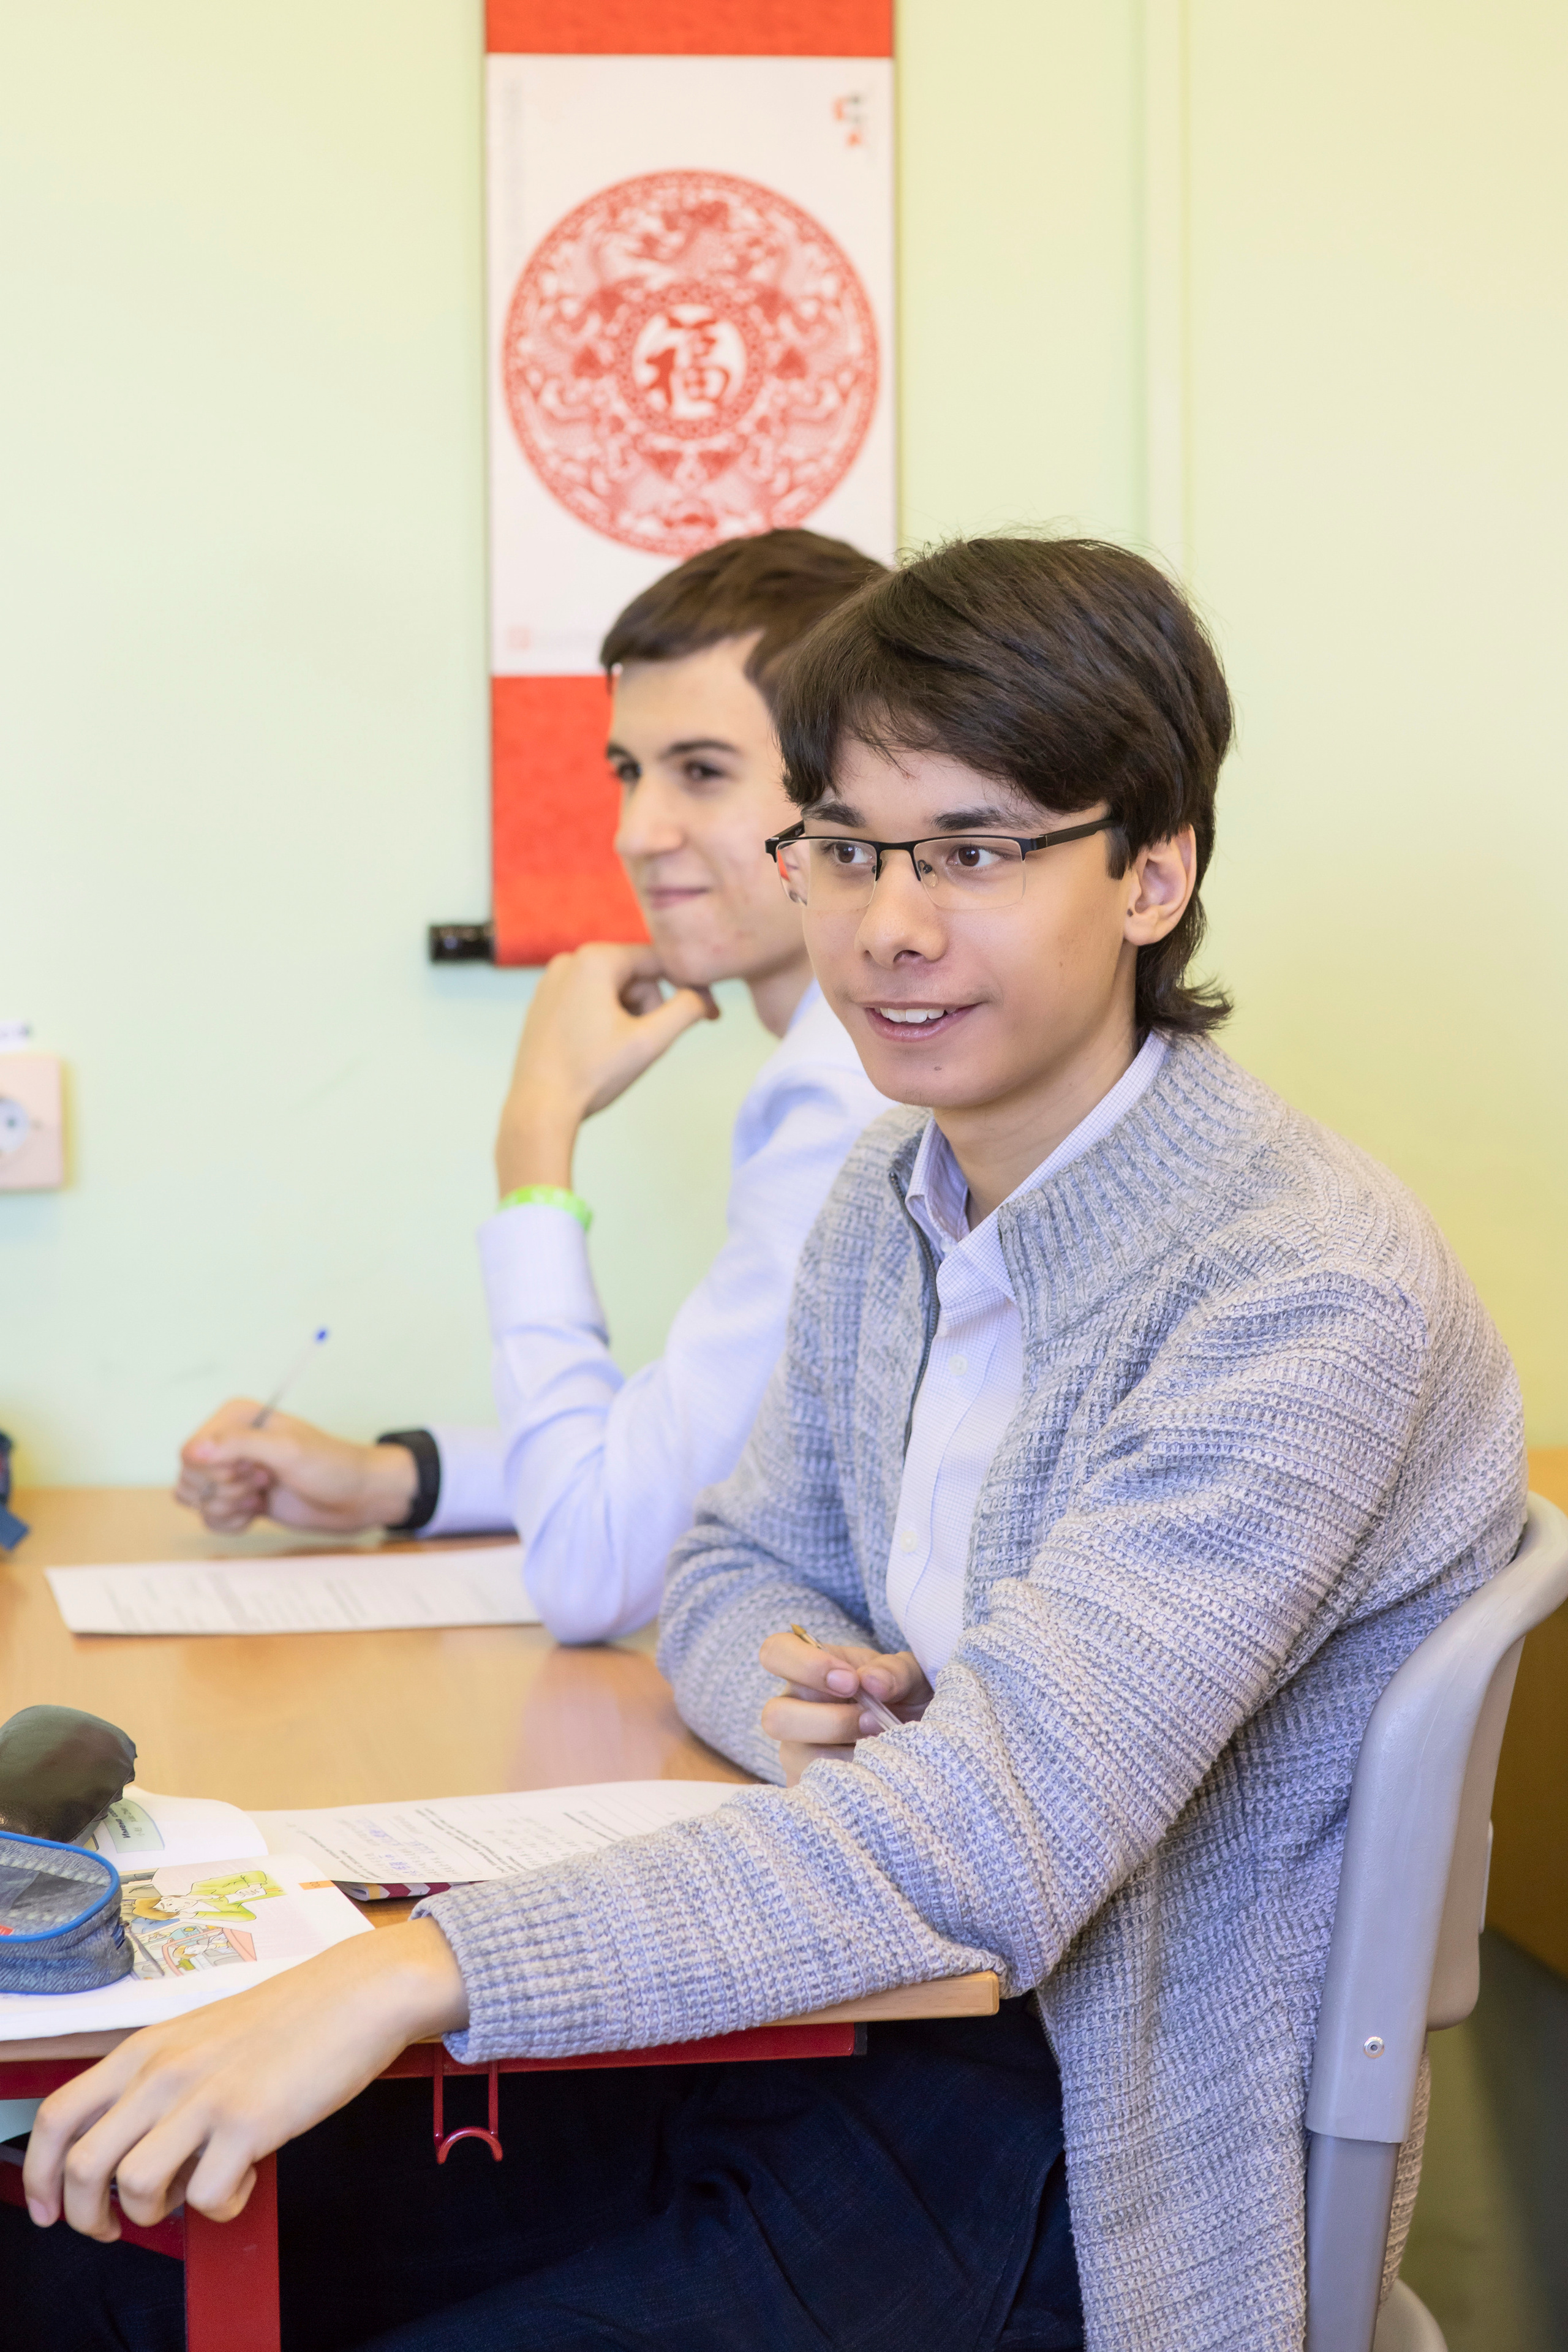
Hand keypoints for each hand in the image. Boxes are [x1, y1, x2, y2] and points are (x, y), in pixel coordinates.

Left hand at [22, 1919, 466, 2241]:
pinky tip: (245, 2178)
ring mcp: (205, 2096)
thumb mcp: (201, 2036)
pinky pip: (206, 2198)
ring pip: (133, 2186)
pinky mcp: (250, 2122)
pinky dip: (221, 2207)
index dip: (41, 2175)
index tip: (51, 2209)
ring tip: (190, 2194)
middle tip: (115, 2227)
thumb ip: (160, 2082)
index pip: (59, 2116)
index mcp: (146, 2049)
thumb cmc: (288, 2016)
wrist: (356, 1993)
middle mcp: (164, 2071)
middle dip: (88, 2216)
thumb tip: (137, 2146)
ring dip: (156, 2212)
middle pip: (83, 2165)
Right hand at [175, 1401, 417, 1534]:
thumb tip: (191, 1452)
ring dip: (227, 1507)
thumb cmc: (332, 1466)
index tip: (254, 1470)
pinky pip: (208, 1518)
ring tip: (261, 1496)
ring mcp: (232, 1472)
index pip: (189, 1451)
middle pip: (188, 1477)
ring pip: (194, 1499)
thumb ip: (238, 1445)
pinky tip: (257, 1513)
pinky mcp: (238, 1499)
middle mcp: (227, 1442)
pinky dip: (230, 1523)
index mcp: (235, 1418)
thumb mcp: (288, 1450)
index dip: (215, 1472)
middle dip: (225, 1491)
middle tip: (263, 1481)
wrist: (358, 1497)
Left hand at [495, 943, 718, 1192]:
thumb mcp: (650, 1041)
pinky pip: (588, 1000)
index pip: (657, 961)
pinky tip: (596, 1050)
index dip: (687, 986)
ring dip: (627, 1016)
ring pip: (612, 989)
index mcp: (594, 960)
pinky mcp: (543, 1002)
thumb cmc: (591, 1075)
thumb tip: (702, 998)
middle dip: (647, 1008)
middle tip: (641, 1044)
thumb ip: (686, 1010)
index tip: (708, 1015)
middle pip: (633, 975)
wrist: (539, 1107)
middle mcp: (568, 961)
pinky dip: (603, 1021)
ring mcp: (551, 981)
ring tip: (615, 1050)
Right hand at [758, 1629, 930, 1785]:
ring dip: (846, 1752)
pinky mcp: (807, 1787)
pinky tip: (874, 1771)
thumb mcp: (908, 1677)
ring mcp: (796, 1751)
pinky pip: (815, 1788)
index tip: (850, 1680)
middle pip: (775, 1717)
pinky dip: (852, 1779)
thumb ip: (893, 1671)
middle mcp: (792, 1709)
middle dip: (830, 1720)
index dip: (805, 1665)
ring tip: (881, 1746)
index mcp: (810, 1671)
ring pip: (798, 1757)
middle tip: (871, 1719)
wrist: (919, 1742)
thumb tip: (872, 1682)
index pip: (775, 1652)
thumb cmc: (904, 1700)